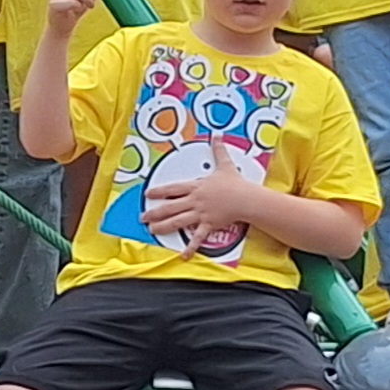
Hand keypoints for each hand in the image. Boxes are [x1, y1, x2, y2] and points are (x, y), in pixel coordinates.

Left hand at [144, 137, 258, 238]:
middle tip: (142, 217)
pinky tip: (182, 255)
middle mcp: (195, 201)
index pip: (173, 188)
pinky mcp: (209, 225)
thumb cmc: (236, 183)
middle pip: (170, 207)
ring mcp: (201, 214)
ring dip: (164, 226)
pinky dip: (190, 247)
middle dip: (155, 212)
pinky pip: (197, 237)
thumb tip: (218, 134)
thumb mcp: (225, 164)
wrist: (246, 198)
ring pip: (178, 221)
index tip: (148, 194)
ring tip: (153, 230)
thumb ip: (218, 149)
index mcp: (196, 187)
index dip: (159, 191)